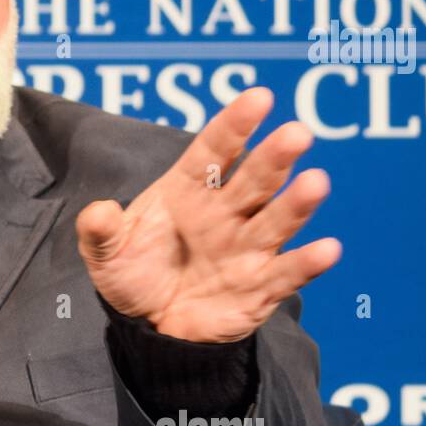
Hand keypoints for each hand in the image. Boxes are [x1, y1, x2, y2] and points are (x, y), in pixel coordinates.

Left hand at [76, 87, 340, 342]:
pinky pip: (287, 273)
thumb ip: (101, 231)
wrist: (149, 328)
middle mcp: (225, 213)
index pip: (214, 151)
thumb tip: (98, 211)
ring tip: (316, 182)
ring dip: (296, 203)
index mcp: (188, 191)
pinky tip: (327, 250)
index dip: (235, 125)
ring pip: (276, 220)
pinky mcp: (261, 287)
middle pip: (254, 180)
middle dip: (274, 157)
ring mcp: (246, 248)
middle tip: (297, 133)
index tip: (259, 97)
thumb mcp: (106, 254)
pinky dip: (307, 263)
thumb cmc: (133, 275)